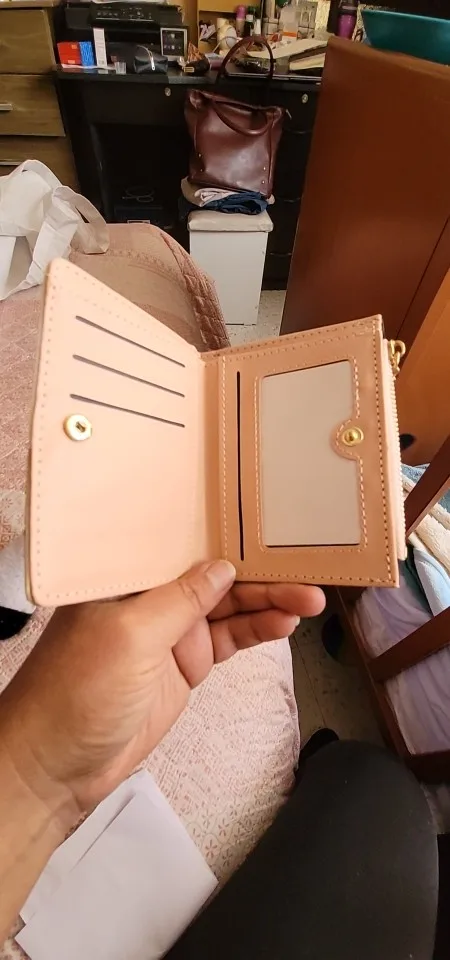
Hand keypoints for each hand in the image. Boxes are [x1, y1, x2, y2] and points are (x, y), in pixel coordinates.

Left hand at [0, 561, 323, 821]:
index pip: (185, 544)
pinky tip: (283, 624)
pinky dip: (256, 632)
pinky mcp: (184, 665)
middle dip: (261, 575)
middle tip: (306, 575)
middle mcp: (151, 597)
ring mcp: (170, 632)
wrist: (58, 767)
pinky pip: (228, 640)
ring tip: (309, 600)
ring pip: (229, 609)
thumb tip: (221, 568)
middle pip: (216, 577)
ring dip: (268, 604)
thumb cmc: (73, 694)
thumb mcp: (130, 636)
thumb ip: (180, 600)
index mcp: (127, 576)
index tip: (269, 529)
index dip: (227, 535)